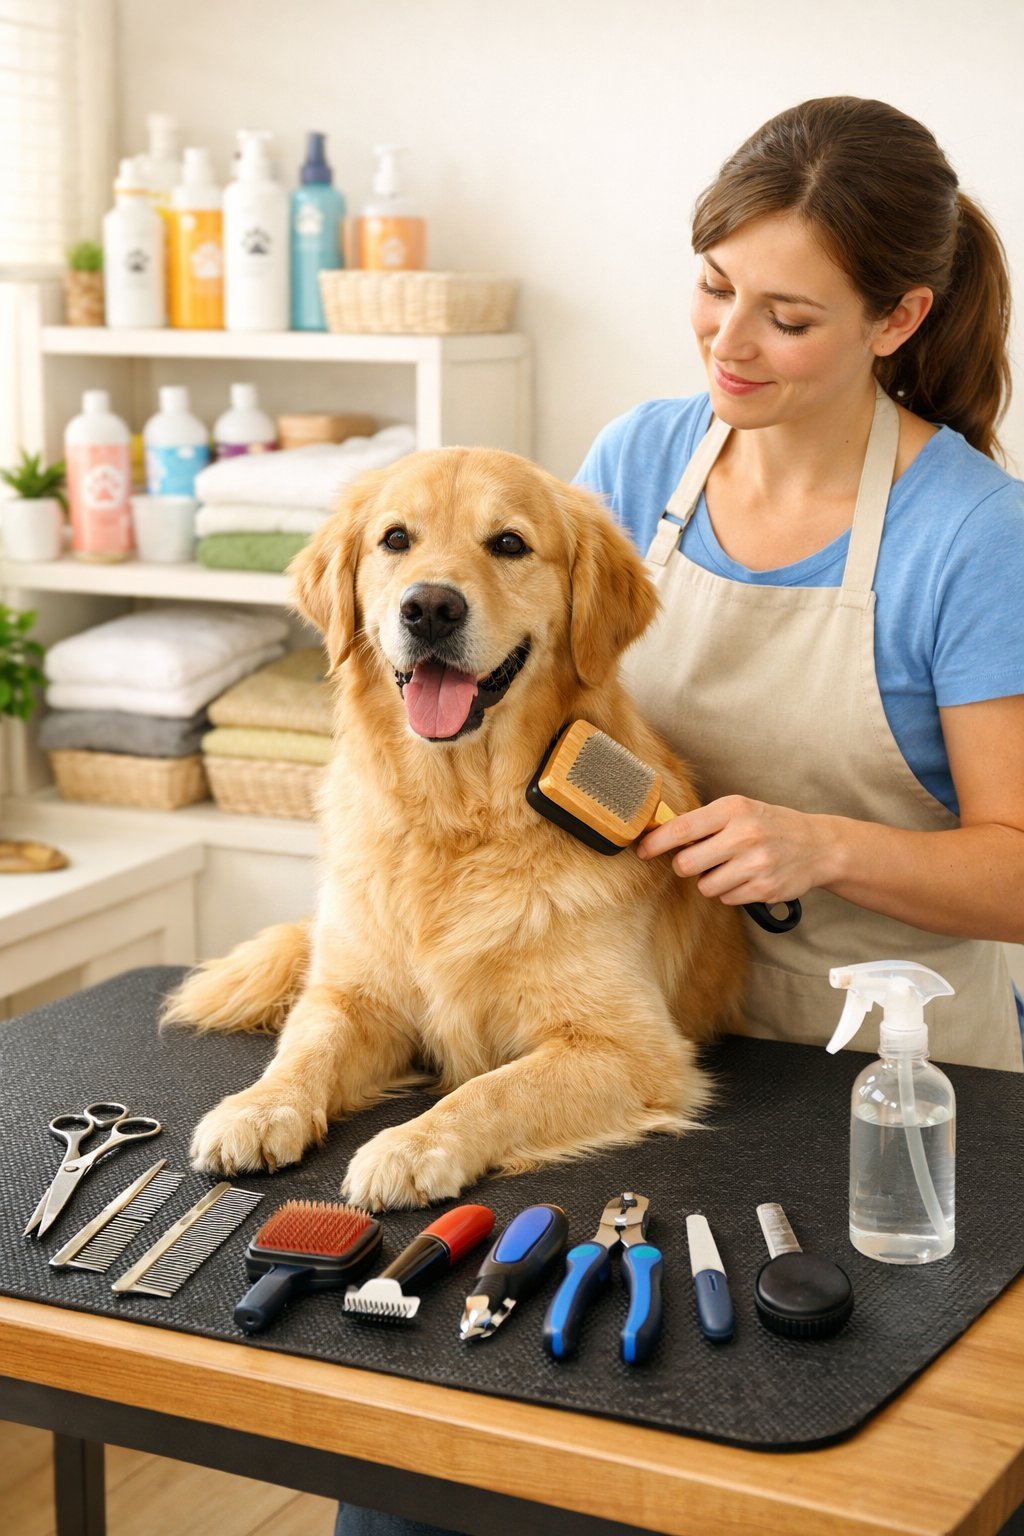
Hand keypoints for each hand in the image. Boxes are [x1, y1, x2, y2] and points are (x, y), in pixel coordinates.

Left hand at [636, 795, 834, 906]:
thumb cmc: (769, 825)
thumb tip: (660, 834)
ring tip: (731, 867)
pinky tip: (746, 878)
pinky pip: (727, 899)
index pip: (682, 828)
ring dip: (710, 881)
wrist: (818, 846)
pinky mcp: (764, 889)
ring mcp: (756, 864)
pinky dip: (730, 892)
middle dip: (685, 866)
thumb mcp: (740, 810)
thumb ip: (704, 821)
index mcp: (734, 810)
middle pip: (686, 864)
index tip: (642, 850)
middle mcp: (745, 835)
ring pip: (706, 886)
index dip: (656, 842)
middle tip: (698, 860)